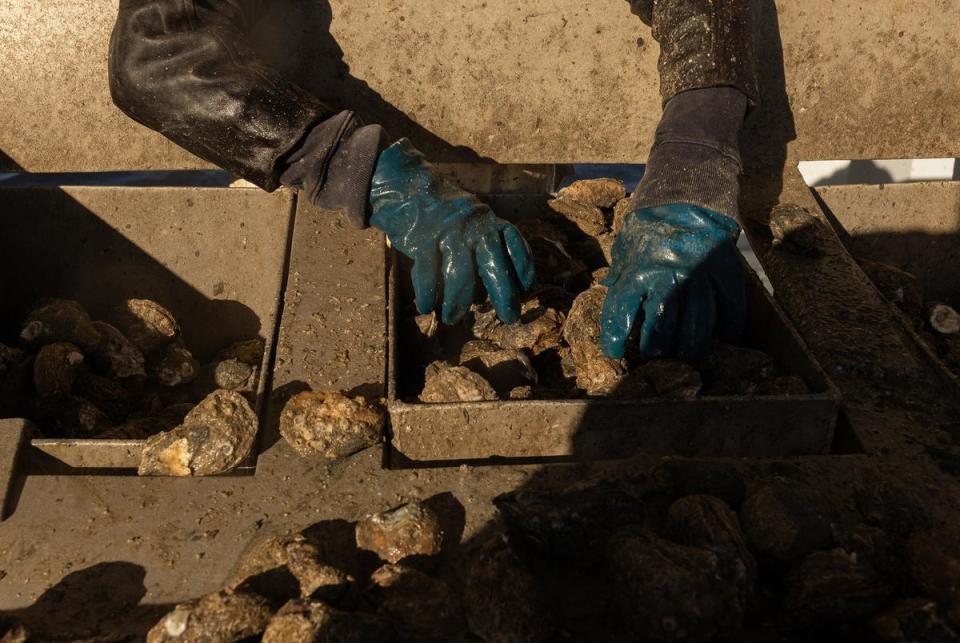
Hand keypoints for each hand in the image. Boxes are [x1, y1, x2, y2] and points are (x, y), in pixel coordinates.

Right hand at [369, 139, 534, 324]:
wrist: (406, 186)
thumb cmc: (444, 211)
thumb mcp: (474, 217)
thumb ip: (487, 240)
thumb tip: (501, 280)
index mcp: (488, 221)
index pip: (513, 242)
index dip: (523, 266)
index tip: (527, 288)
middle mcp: (473, 228)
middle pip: (494, 265)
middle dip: (504, 295)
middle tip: (509, 317)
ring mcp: (447, 234)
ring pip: (459, 275)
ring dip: (457, 302)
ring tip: (452, 318)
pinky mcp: (422, 240)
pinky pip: (428, 273)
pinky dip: (427, 293)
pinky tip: (427, 308)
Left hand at [600, 203, 745, 360]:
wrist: (688, 193)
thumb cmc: (651, 223)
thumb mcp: (627, 245)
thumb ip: (621, 271)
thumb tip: (608, 290)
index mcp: (638, 270)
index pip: (622, 312)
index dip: (615, 336)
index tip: (613, 352)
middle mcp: (669, 277)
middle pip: (662, 326)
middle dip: (656, 349)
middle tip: (654, 359)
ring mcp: (700, 276)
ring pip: (698, 324)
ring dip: (690, 346)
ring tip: (685, 358)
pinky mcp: (726, 272)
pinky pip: (732, 307)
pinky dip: (730, 328)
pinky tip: (725, 342)